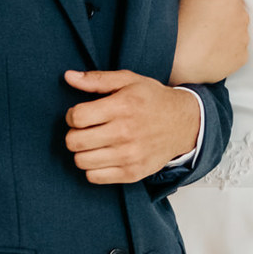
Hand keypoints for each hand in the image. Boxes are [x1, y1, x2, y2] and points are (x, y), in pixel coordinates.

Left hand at [63, 69, 199, 181]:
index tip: (79, 115)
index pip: (77, 117)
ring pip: (81, 161)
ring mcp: (130, 156)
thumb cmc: (153, 100)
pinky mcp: (133, 173)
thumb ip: (97, 79)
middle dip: (74, 134)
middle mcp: (125, 132)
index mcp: (122, 106)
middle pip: (74, 142)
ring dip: (82, 152)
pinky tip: (103, 156)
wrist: (184, 124)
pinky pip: (94, 177)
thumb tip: (68, 76)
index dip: (71, 115)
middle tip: (85, 130)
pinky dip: (93, 168)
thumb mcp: (128, 80)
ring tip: (93, 144)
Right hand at [170, 0, 249, 84]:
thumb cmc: (178, 26)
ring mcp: (244, 38)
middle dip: (218, 6)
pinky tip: (208, 48)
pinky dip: (227, 45)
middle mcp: (243, 15)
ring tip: (202, 34)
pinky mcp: (242, 57)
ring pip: (235, 24)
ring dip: (224, 25)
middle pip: (231, 4)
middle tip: (196, 17)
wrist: (177, 63)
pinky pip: (237, 45)